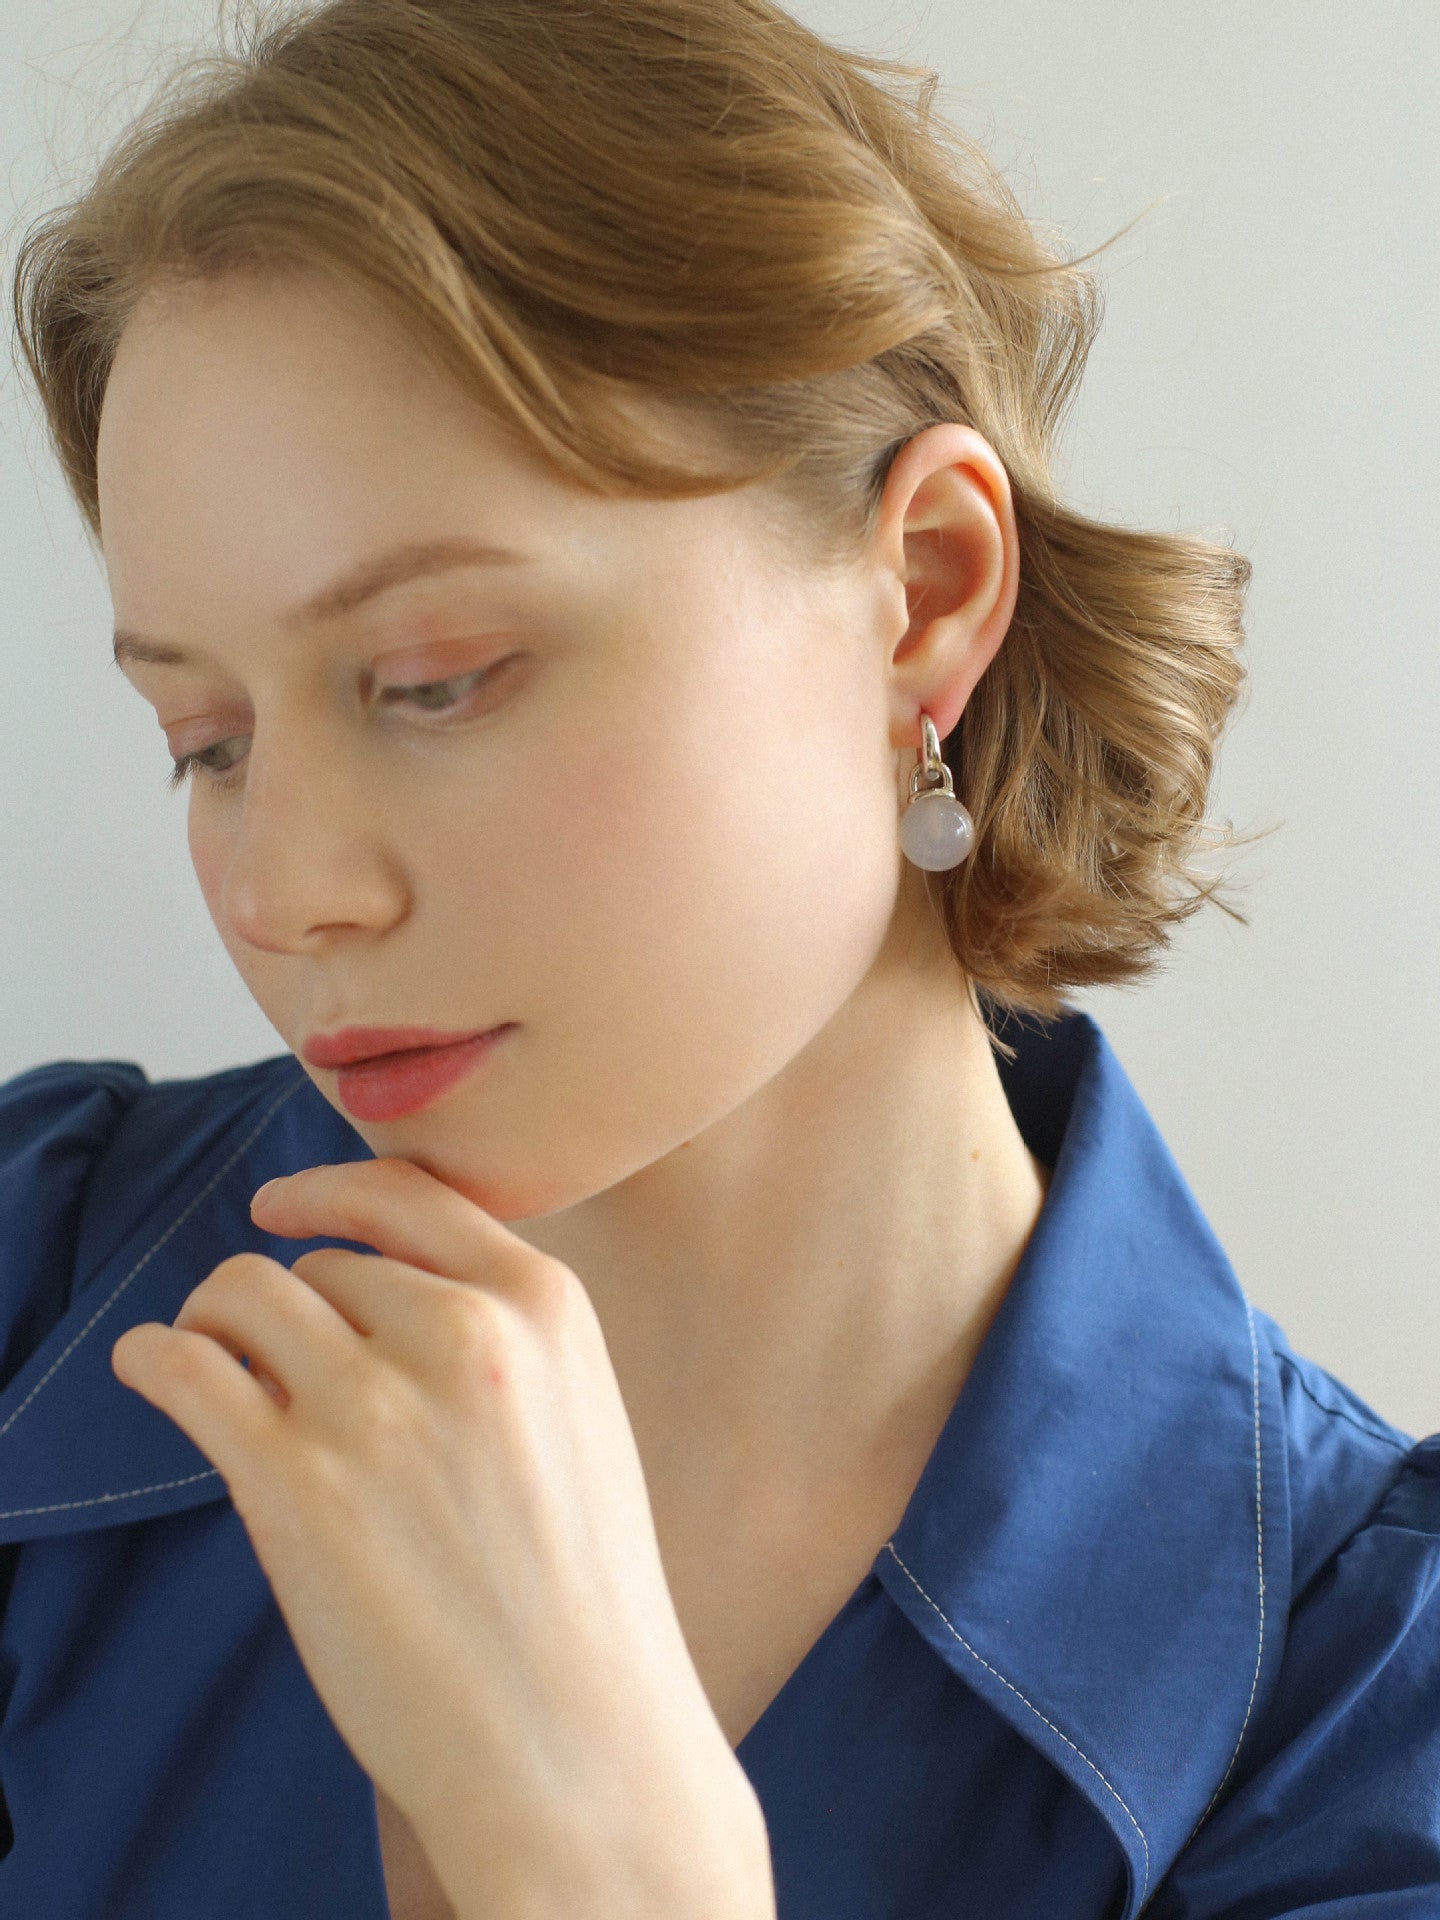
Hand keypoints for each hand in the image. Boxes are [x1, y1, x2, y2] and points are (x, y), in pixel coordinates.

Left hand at [110, 1157, 773, 1918]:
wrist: (577, 1739)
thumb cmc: (581, 1597)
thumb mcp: (580, 1417)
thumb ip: (503, 1338)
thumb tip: (376, 1293)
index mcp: (546, 1306)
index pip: (411, 1196)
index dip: (329, 1192)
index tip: (279, 1206)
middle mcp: (463, 1334)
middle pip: (322, 1268)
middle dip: (289, 1314)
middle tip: (271, 1372)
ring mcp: (376, 1406)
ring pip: (244, 1296)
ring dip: (213, 1323)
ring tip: (207, 1366)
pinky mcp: (293, 1484)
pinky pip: (185, 1368)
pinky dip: (154, 1359)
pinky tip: (153, 1373)